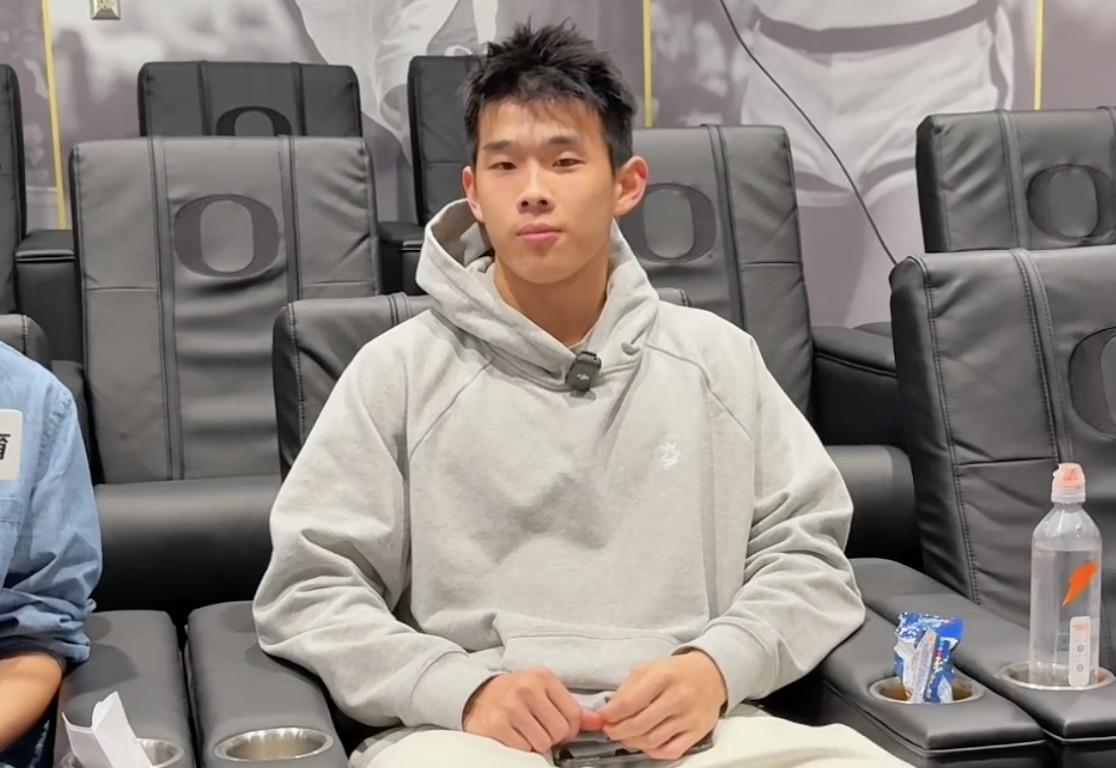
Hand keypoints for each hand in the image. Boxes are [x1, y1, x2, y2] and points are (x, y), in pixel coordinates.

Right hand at [463, 668, 603, 752]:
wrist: (477, 695)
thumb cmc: (516, 694)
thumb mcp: (544, 691)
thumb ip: (571, 707)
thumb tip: (598, 723)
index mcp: (543, 677)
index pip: (574, 715)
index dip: (570, 728)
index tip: (559, 726)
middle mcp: (527, 688)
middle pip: (560, 731)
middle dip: (553, 736)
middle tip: (540, 729)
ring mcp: (510, 707)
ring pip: (543, 743)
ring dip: (537, 743)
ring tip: (526, 730)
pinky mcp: (497, 725)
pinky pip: (524, 749)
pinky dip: (522, 747)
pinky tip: (514, 735)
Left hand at [597, 651, 726, 760]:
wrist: (712, 674)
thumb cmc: (676, 671)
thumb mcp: (650, 668)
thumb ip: (628, 688)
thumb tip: (609, 711)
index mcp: (663, 675)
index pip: (629, 702)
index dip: (610, 714)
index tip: (602, 717)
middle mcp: (678, 697)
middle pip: (639, 724)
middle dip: (618, 731)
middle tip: (610, 730)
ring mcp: (689, 717)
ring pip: (653, 740)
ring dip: (632, 742)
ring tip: (625, 736)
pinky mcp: (698, 732)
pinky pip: (671, 751)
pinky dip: (653, 752)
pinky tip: (646, 744)